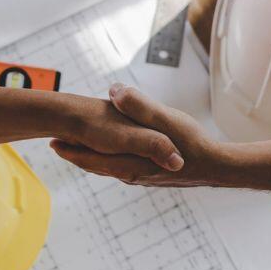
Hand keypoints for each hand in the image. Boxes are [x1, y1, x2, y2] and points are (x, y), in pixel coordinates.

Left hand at [51, 84, 224, 185]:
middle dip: (76, 154)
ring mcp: (143, 177)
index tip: (53, 139)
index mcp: (130, 162)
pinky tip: (112, 157)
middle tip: (56, 145)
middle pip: (97, 165)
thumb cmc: (192, 142)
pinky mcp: (152, 176)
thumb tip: (114, 92)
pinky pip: (123, 169)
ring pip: (109, 169)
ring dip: (91, 159)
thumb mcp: (165, 118)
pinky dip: (109, 162)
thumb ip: (139, 106)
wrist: (217, 167)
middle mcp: (132, 174)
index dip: (71, 148)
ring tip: (77, 148)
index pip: (91, 157)